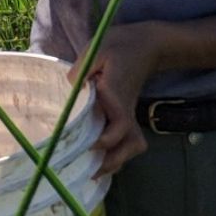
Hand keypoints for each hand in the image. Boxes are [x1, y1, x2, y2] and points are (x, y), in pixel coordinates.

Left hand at [73, 22, 163, 175]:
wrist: (146, 44)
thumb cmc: (119, 46)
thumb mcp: (97, 50)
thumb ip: (82, 69)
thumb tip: (70, 88)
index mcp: (117, 96)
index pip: (118, 127)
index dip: (103, 141)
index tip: (84, 145)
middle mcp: (125, 110)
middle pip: (130, 144)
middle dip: (111, 161)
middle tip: (87, 171)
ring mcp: (129, 114)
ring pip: (132, 146)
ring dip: (116, 161)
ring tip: (92, 171)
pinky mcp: (127, 115)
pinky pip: (127, 141)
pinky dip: (117, 154)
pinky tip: (99, 159)